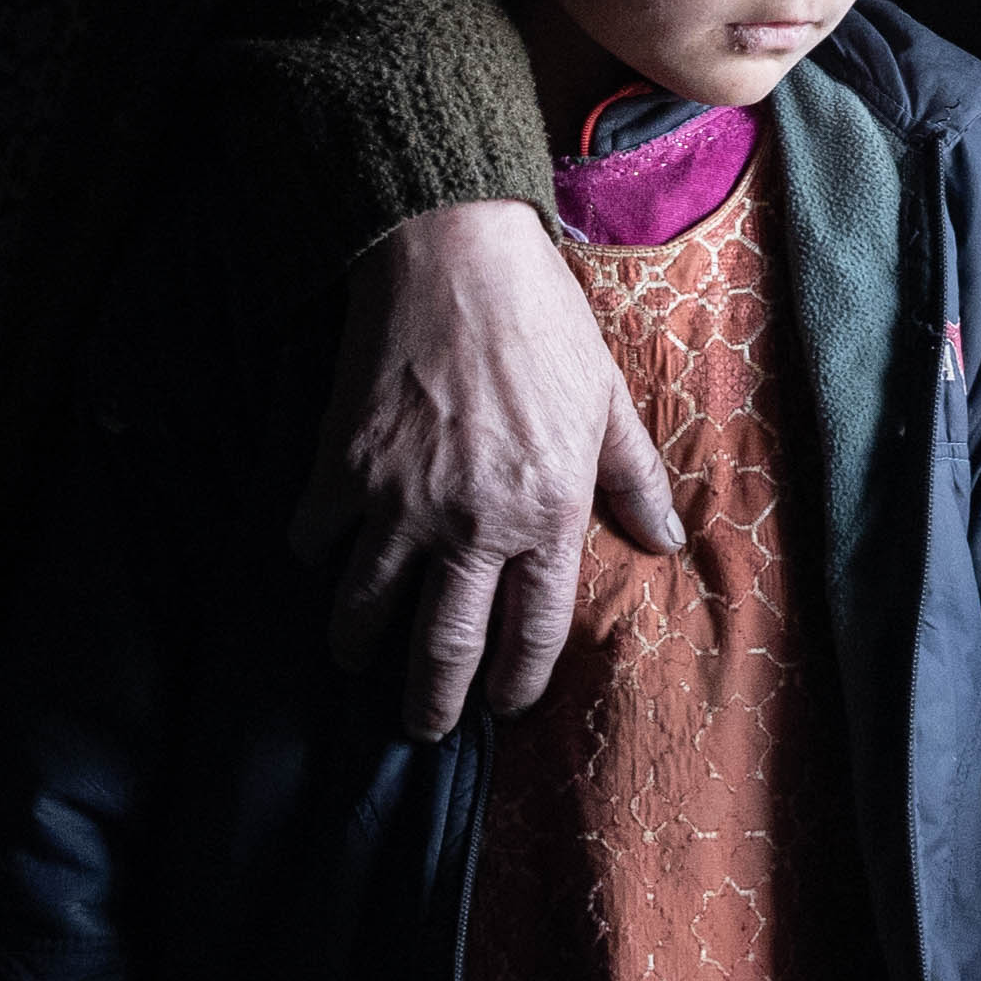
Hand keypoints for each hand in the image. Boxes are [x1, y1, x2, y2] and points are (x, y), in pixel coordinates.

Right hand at [295, 202, 676, 739]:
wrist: (451, 253)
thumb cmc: (540, 321)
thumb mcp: (606, 399)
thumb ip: (634, 479)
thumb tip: (665, 541)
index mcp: (547, 514)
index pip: (532, 633)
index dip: (516, 683)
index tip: (504, 706)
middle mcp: (473, 525)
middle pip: (444, 650)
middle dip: (433, 704)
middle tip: (424, 728)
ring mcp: (400, 504)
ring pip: (366, 613)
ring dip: (360, 650)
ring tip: (358, 661)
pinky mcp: (341, 471)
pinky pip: (315, 543)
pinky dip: (315, 559)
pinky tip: (322, 560)